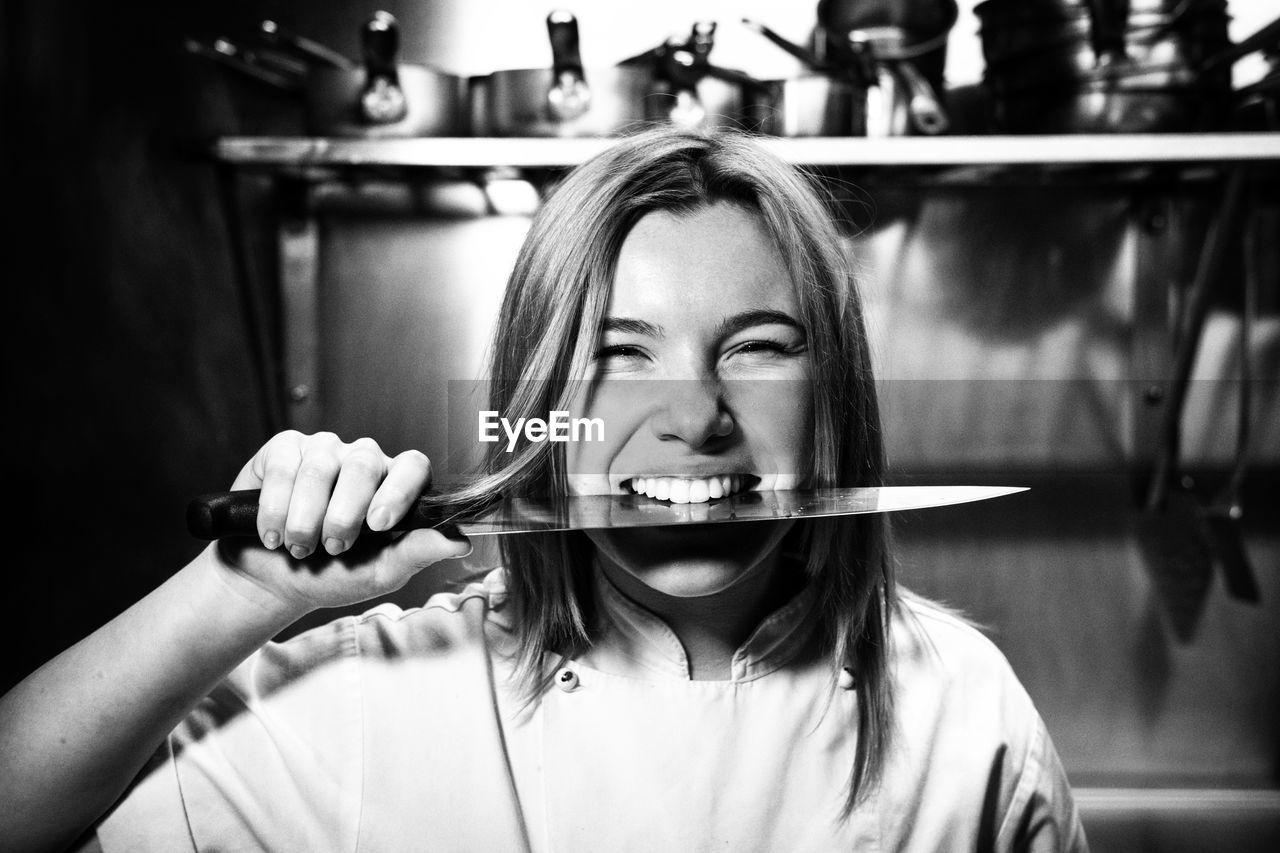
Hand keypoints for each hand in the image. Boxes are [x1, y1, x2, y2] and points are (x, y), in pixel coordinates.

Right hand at [209, 431, 470, 615]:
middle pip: (364, 464)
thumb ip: (417, 553)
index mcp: (396, 486)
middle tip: (332, 548)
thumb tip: (460, 542)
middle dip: (344, 514)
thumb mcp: (378, 572)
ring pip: (320, 468)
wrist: (274, 582)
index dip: (398, 491)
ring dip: (305, 519)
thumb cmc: (334, 575)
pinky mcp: (284, 449)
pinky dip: (275, 508)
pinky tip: (272, 534)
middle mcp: (364, 460)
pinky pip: (284, 467)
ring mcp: (324, 450)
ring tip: (300, 548)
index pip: (413, 467)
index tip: (378, 525)